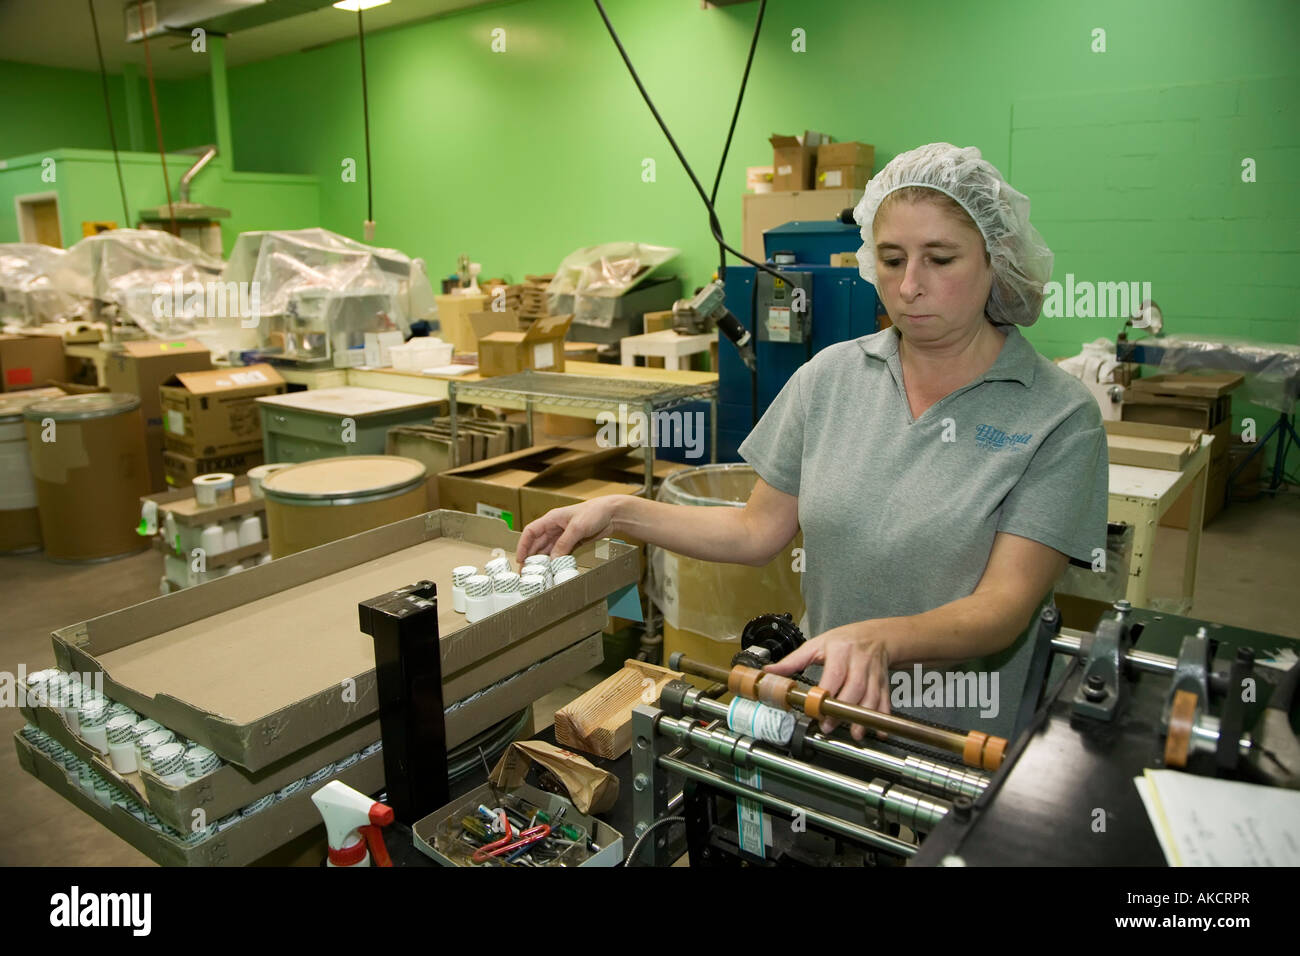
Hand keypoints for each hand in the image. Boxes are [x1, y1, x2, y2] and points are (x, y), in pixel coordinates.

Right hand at [515, 496, 623, 563]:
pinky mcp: (573, 542)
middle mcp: (555, 527)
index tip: (520, 559)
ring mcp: (564, 535)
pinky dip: (556, 561)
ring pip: (548, 549)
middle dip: (531, 557)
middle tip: (527, 572)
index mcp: (552, 519)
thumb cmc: (594, 512)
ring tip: (539, 574)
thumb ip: (564, 543)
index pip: (531, 531)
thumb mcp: (577, 527)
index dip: (523, 545)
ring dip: (543, 561)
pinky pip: (560, 553)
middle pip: (538, 543)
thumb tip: (553, 560)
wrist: (612, 514)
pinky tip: (554, 569)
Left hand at [765, 621, 893, 740]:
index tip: (816, 708)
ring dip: (863, 718)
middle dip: (843, 710)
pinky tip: (879, 731)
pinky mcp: (884, 683)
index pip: (835, 673)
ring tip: (854, 733)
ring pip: (871, 697)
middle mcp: (860, 661)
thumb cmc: (843, 641)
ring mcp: (874, 673)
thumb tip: (769, 671)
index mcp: (840, 651)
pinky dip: (882, 718)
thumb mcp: (816, 645)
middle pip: (855, 687)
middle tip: (829, 725)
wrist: (876, 636)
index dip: (826, 693)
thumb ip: (793, 661)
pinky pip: (885, 702)